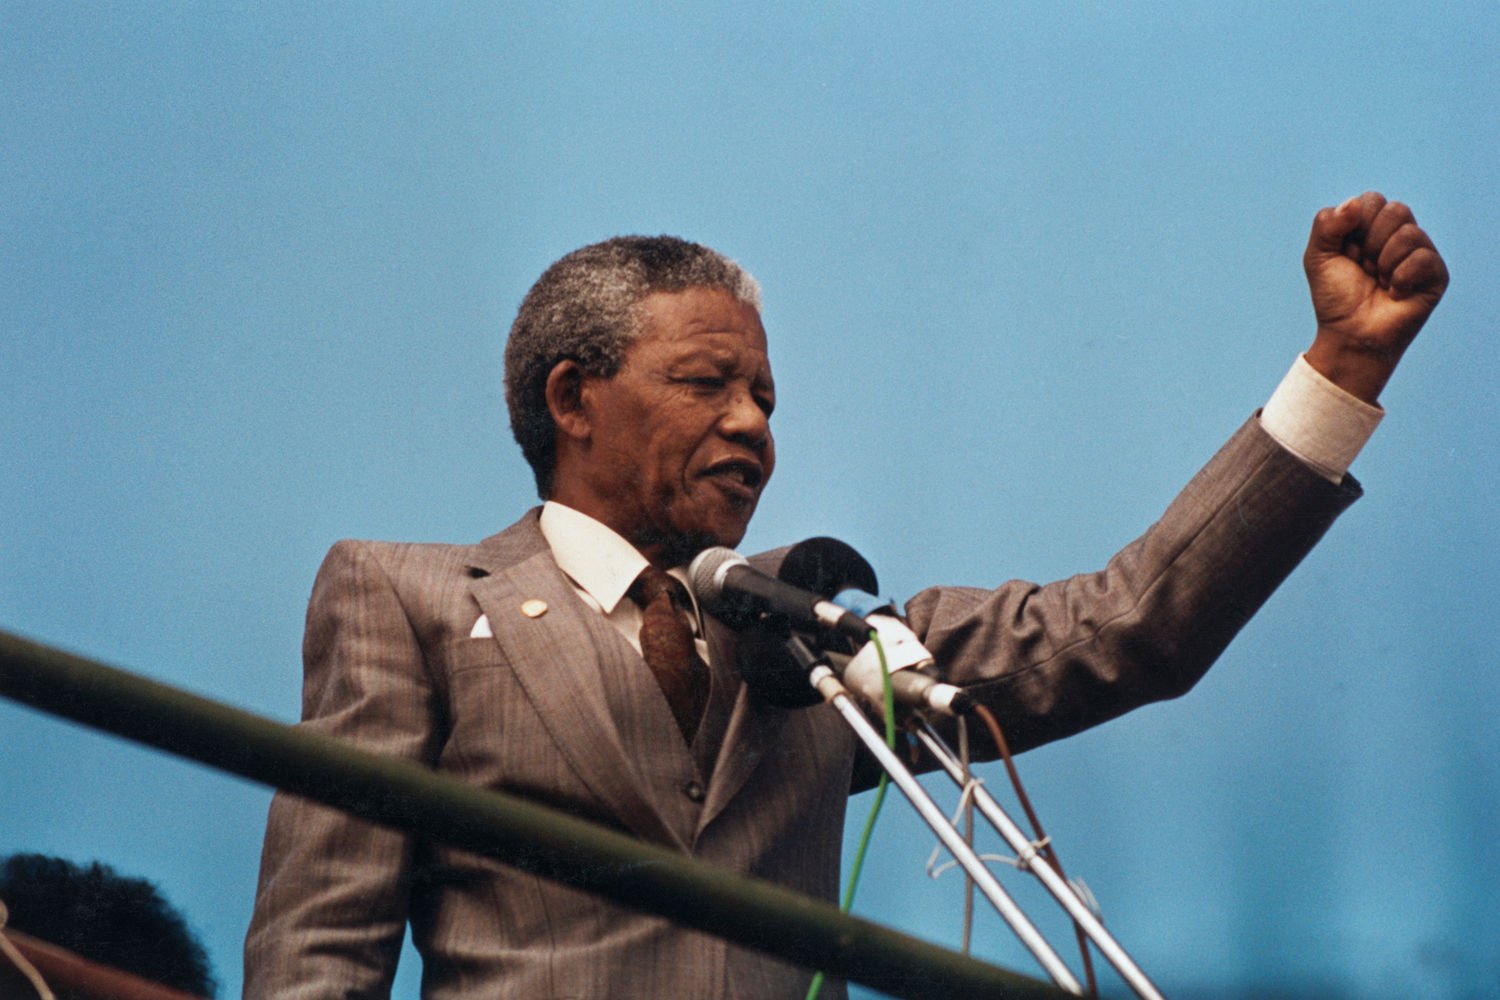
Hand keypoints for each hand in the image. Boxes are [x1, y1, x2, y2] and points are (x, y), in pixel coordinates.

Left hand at [1302, 191, 1447, 402]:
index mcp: (1372, 226)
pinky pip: (1423, 258)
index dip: (1354, 227)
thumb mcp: (1317, 257)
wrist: (1349, 334)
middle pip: (1395, 210)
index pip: (1372, 200)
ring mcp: (1421, 253)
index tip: (1346, 254)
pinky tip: (1395, 293)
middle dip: (1370, 243)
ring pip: (1409, 233)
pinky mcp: (1436, 274)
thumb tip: (1354, 204)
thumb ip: (1326, 224)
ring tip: (1378, 282)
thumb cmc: (1335, 296)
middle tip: (1363, 268)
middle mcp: (1400, 235)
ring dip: (1383, 263)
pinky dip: (1400, 278)